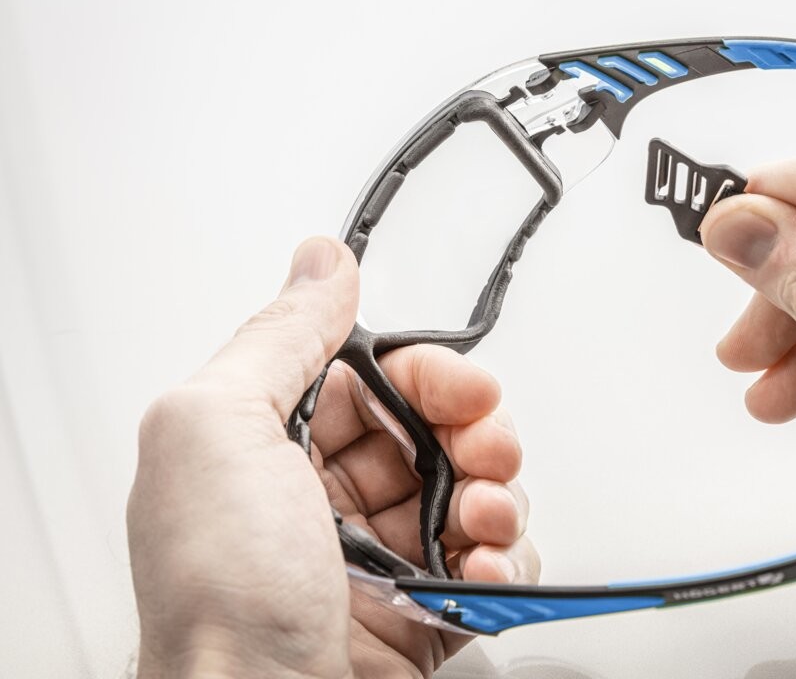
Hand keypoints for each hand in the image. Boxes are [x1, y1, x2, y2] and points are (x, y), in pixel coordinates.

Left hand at [127, 237, 538, 677]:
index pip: (372, 379)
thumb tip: (322, 262)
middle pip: (435, 430)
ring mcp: (379, 556)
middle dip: (479, 433)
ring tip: (480, 522)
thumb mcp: (215, 432)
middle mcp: (323, 499)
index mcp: (269, 446)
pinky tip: (482, 571)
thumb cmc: (220, 600)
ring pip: (475, 492)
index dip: (428, 375)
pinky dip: (506, 563)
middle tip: (484, 452)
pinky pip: (492, 564)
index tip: (462, 388)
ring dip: (500, 498)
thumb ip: (276, 336)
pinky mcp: (425, 609)